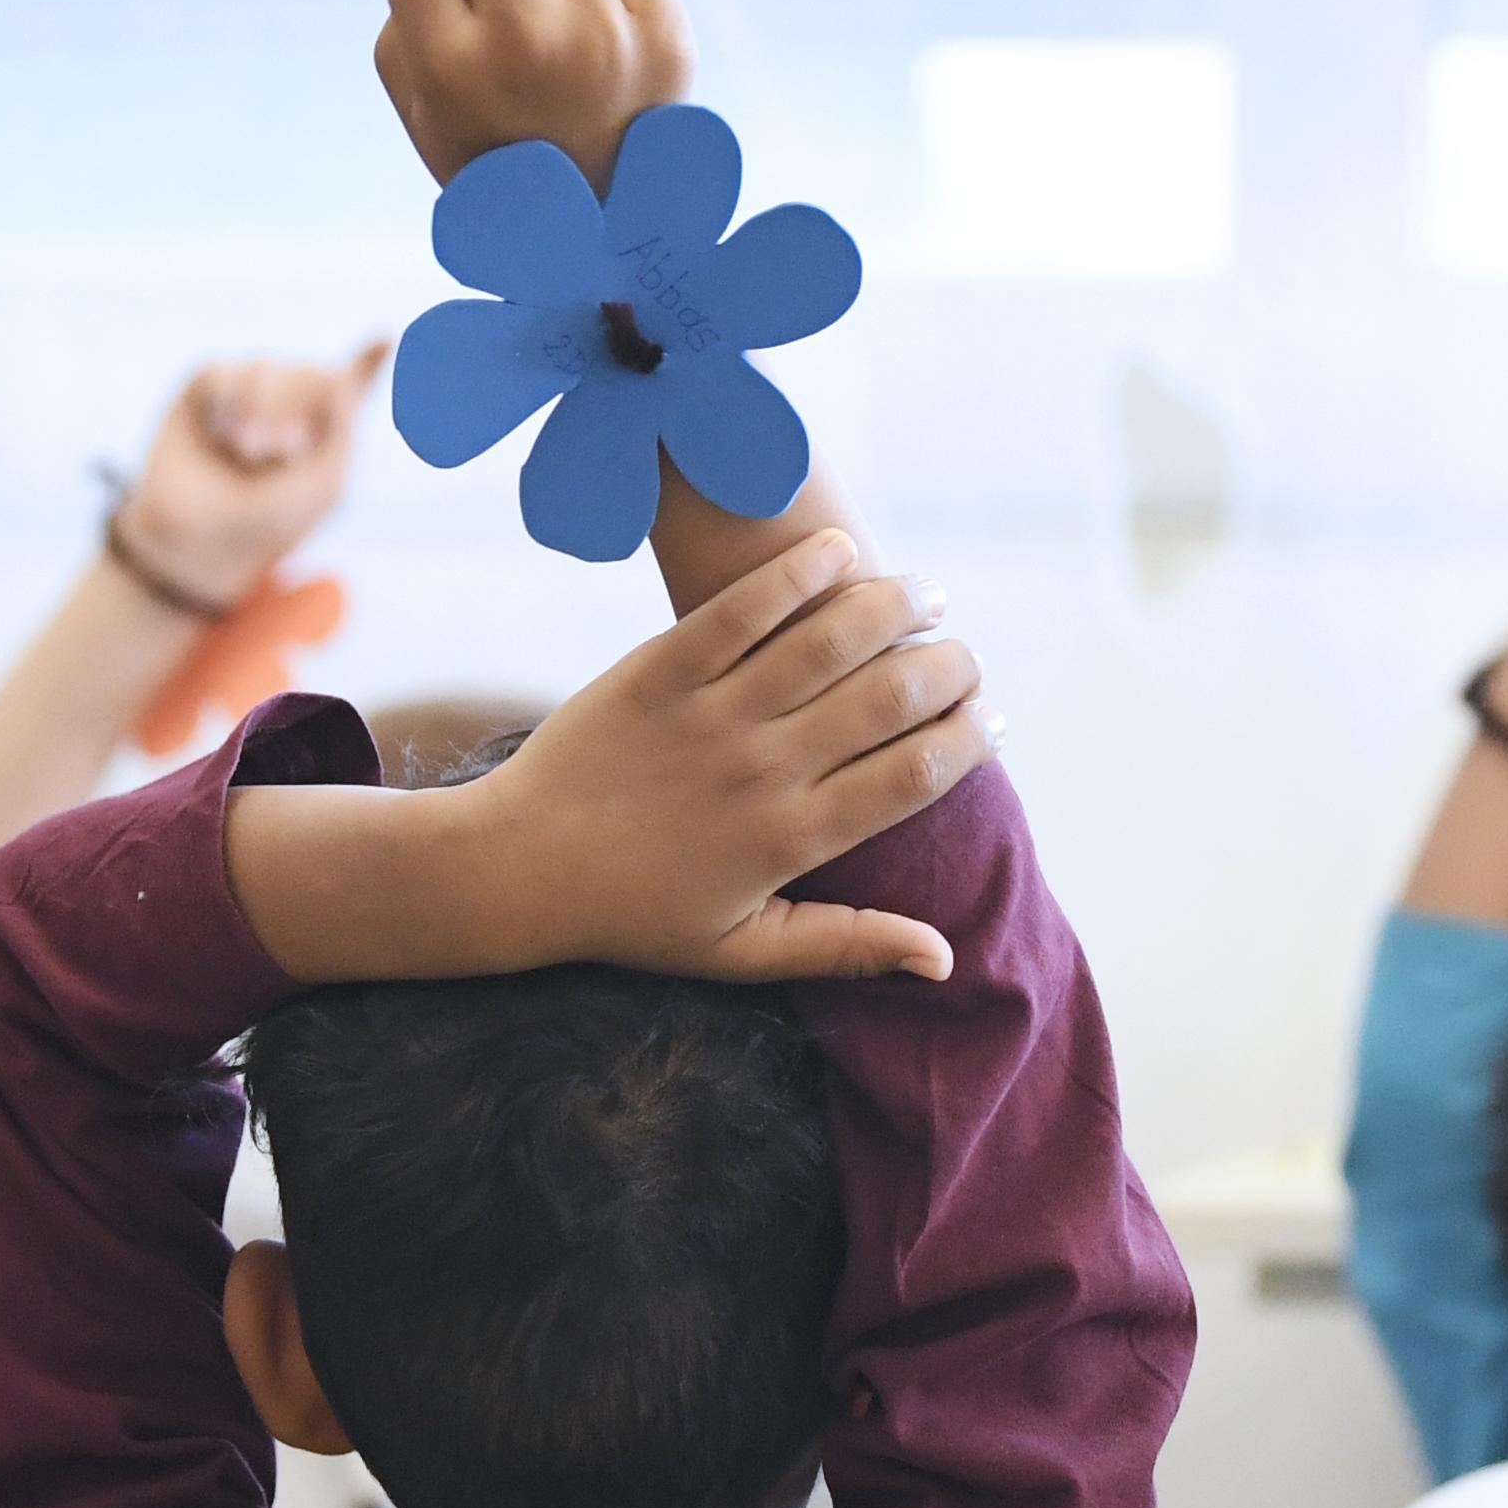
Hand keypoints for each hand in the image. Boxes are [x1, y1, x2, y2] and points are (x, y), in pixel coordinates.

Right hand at [115, 346, 383, 608]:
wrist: (196, 539)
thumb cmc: (266, 521)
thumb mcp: (321, 489)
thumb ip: (343, 432)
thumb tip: (341, 376)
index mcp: (327, 425)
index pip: (354, 382)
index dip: (370, 359)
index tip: (387, 338)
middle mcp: (290, 399)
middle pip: (313, 373)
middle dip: (297, 415)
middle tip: (277, 457)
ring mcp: (248, 389)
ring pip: (267, 368)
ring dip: (260, 412)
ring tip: (246, 451)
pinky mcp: (207, 386)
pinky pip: (223, 370)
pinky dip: (224, 403)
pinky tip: (216, 434)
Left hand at [231, 533, 987, 986]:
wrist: (516, 868)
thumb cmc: (635, 916)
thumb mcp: (742, 950)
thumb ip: (846, 945)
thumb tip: (943, 956)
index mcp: (791, 839)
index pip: (915, 774)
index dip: (969, 739)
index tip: (991, 720)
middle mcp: (762, 770)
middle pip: (890, 697)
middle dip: (949, 666)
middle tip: (964, 656)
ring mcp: (712, 714)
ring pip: (829, 640)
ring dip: (894, 605)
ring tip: (926, 594)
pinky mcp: (660, 668)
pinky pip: (742, 607)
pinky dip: (798, 571)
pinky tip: (841, 550)